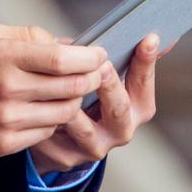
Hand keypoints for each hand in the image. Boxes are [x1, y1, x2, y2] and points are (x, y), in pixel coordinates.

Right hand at [0, 22, 108, 164]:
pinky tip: (46, 110)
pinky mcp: (5, 143)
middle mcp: (7, 88)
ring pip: (64, 112)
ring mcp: (7, 119)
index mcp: (2, 56)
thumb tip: (69, 44)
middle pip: (70, 87)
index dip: (88, 58)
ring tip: (70, 91)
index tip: (99, 54)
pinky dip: (54, 121)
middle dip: (91, 79)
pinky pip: (47, 132)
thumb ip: (28, 36)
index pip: (61, 59)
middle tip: (95, 73)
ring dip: (74, 101)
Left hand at [27, 32, 164, 174]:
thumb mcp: (105, 72)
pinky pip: (56, 137)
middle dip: (110, 85)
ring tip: (62, 83)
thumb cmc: (87, 93)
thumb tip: (153, 34)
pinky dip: (47, 118)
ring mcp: (95, 146)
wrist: (60, 137)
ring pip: (85, 127)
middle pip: (119, 108)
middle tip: (101, 65)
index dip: (146, 62)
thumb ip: (123, 54)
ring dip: (73, 104)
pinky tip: (38, 103)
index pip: (144, 83)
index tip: (148, 39)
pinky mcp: (67, 157)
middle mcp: (121, 130)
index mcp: (136, 107)